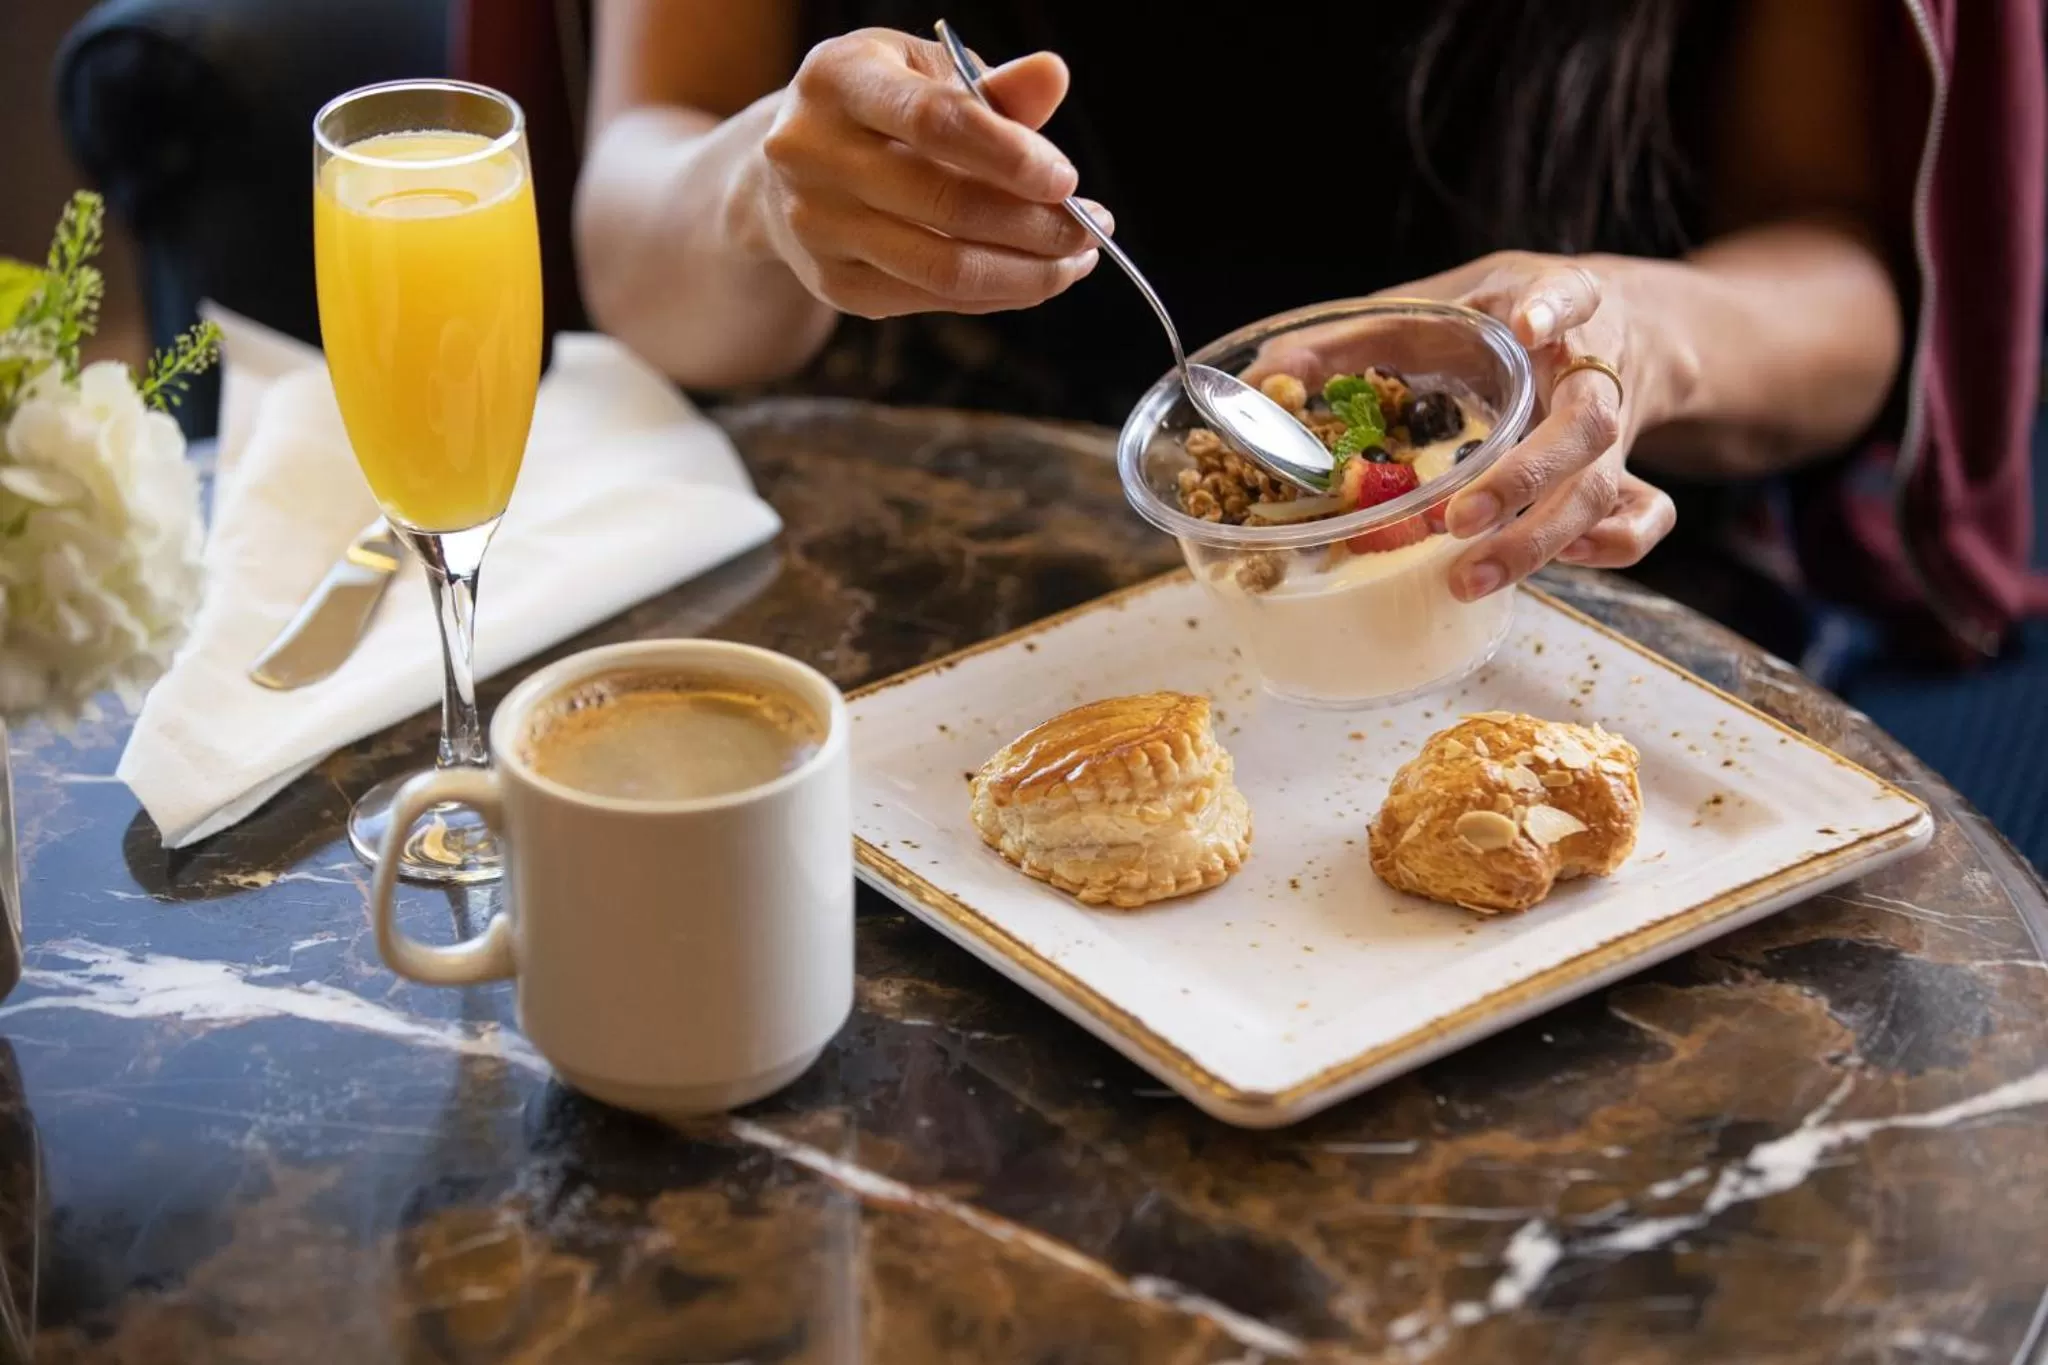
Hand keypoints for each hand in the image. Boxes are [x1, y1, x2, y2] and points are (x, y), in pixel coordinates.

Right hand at [745, 29, 1106, 319]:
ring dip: (1027, 273)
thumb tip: (1054, 77)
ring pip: (942, 268)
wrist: (785, 172)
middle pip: (945, 204)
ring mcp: (816, 227)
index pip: (934, 121)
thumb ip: (990, 87)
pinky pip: (931, 300)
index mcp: (838, 80)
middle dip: (1036, 225)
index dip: (1009, 155)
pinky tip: (1032, 277)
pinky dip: (995, 295)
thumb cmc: (878, 112)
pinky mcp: (832, 285)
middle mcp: (812, 154)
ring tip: (1075, 260)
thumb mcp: (923, 76)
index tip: (1067, 180)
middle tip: (1093, 228)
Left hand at [1249, 253, 1677, 600]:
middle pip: (1587, 425)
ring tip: (1472, 577)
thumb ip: (1358, 337)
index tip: (1528, 325)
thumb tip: (1267, 376)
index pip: (1572, 291)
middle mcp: (1594, 366)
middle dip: (1523, 479)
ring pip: (1603, 486)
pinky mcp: (1628, 470)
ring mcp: (1618, 426)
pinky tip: (1556, 565)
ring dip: (1540, 539)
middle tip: (1458, 519)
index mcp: (1553, 303)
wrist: (1618, 327)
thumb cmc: (1504, 319)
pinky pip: (1643, 516)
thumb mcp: (1439, 307)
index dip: (1555, 309)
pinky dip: (1611, 547)